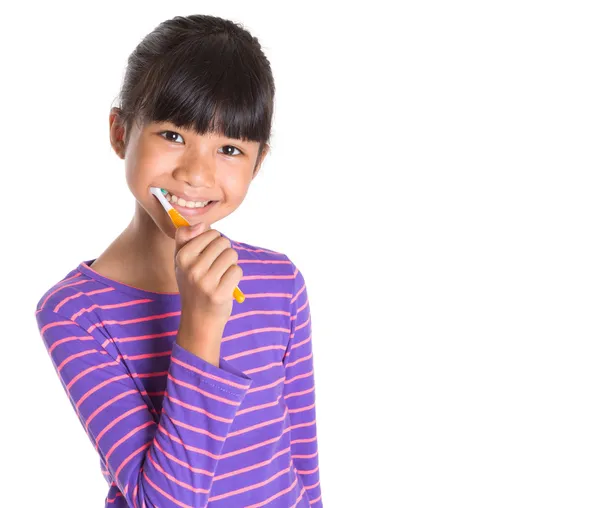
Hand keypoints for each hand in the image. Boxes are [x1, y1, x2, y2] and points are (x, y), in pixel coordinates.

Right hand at [174, 222, 242, 364]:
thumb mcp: (182, 261)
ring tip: (221, 275)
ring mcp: (206, 282)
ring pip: (232, 255)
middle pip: (223, 241)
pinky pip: (237, 270)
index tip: (207, 255)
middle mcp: (192, 268)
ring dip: (231, 263)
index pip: (210, 232)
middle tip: (216, 267)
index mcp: (181, 256)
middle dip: (224, 251)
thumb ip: (186, 238)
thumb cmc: (193, 285)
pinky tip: (226, 285)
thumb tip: (201, 224)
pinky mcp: (220, 293)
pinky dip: (235, 276)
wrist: (198, 319)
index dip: (214, 241)